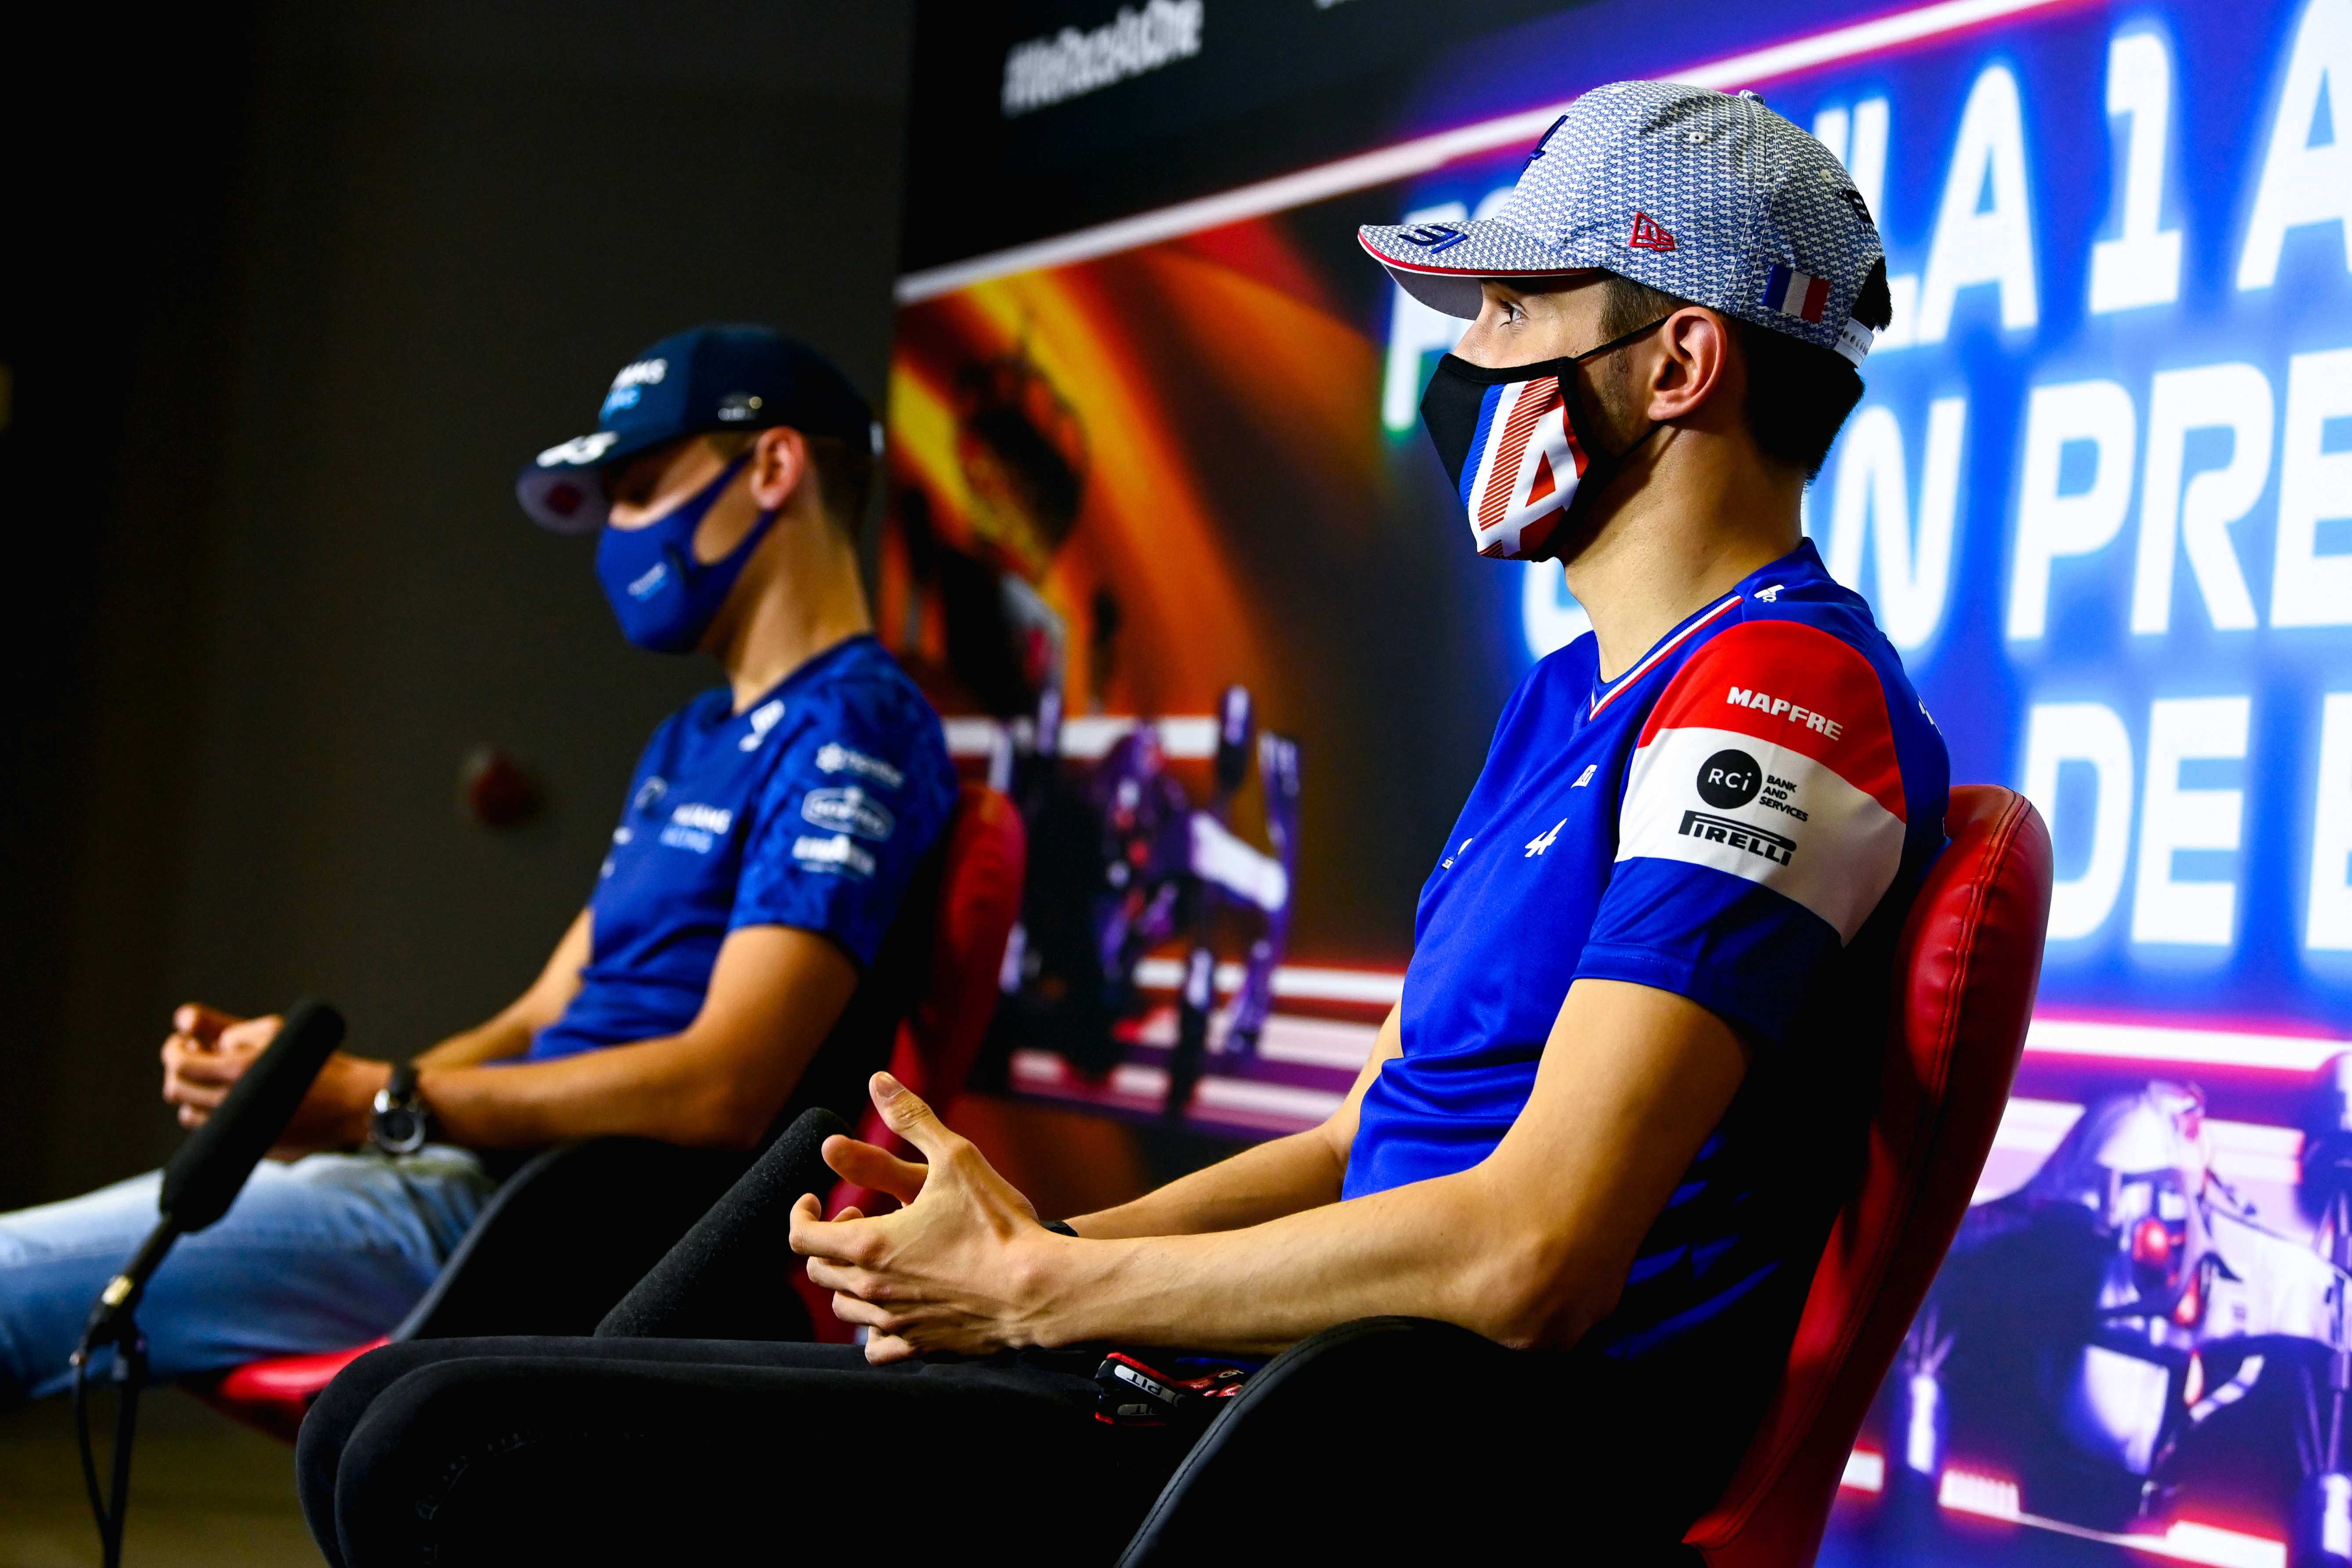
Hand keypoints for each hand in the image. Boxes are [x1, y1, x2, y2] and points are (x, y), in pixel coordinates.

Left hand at [159, 1002, 389, 1155]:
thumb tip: (182, 1018)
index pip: (178, 1064)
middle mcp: (232, 1105)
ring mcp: (239, 1130)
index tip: (185, 1041)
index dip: (174, 1049)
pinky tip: (232, 1098)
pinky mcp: (247, 1147)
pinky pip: (210, 1131)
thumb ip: (223, 1025)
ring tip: (216, 1079)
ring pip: (189, 1114)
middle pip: (176, 1090)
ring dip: (194, 1094)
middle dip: (180, 1070)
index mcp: (237, 1071)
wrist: (351, 1102)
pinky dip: (212, 1113)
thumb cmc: (314, 1060)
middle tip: (197, 1056)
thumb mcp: (272, 1031)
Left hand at [790, 1073, 1073, 1363]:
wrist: (1040, 1289)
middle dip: (828, 1240)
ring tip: (879, 1255)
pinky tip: (895, 1303)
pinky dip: (873, 1326)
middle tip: (856, 1217)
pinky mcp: (920, 1348)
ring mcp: (894, 1324)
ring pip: (844, 1307)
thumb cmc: (998, 1223)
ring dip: (848, 1279)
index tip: (816, 1198)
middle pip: (819, 1271)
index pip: (801, 1237)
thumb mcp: (956, 1157)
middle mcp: (871, 1290)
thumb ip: (912, 1118)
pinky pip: (875, 1348)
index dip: (801, 1213)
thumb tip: (879, 1080)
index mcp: (868, 1244)